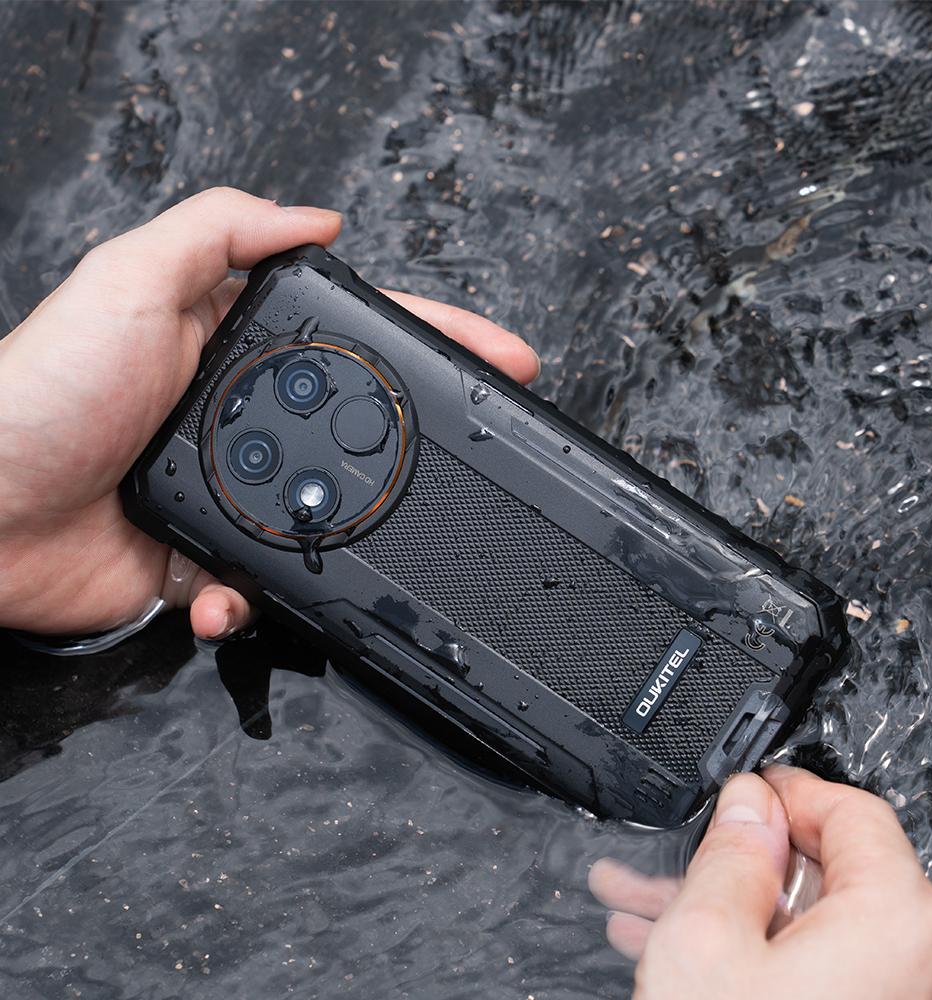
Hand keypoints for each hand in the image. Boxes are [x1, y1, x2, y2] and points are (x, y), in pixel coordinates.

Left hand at [0, 187, 539, 638]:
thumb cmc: (41, 394)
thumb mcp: (129, 281)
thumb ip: (220, 229)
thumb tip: (316, 217)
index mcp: (236, 345)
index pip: (357, 333)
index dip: (433, 336)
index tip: (495, 351)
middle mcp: (243, 417)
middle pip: (362, 425)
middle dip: (428, 439)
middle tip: (486, 450)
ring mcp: (233, 491)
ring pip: (328, 514)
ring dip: (350, 535)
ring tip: (369, 539)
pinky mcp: (208, 557)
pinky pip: (263, 583)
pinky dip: (254, 600)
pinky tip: (230, 595)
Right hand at [590, 766, 931, 999]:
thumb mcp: (705, 936)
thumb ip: (733, 850)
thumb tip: (751, 804)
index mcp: (900, 924)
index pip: (854, 813)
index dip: (785, 793)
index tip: (741, 796)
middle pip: (830, 880)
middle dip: (735, 868)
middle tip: (671, 863)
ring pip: (817, 938)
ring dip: (733, 919)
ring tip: (651, 916)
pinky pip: (828, 986)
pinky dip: (763, 967)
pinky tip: (691, 967)